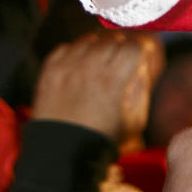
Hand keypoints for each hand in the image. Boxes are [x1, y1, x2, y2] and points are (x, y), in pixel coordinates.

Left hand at [31, 32, 149, 141]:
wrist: (61, 153)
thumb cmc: (102, 139)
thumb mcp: (134, 120)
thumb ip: (141, 89)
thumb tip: (142, 66)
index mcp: (112, 80)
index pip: (134, 46)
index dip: (141, 50)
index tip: (140, 55)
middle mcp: (88, 68)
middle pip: (113, 39)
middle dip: (121, 47)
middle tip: (121, 60)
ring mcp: (66, 67)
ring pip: (89, 39)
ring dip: (98, 46)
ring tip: (100, 62)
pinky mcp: (49, 70)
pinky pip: (66, 47)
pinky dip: (76, 52)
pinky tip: (80, 65)